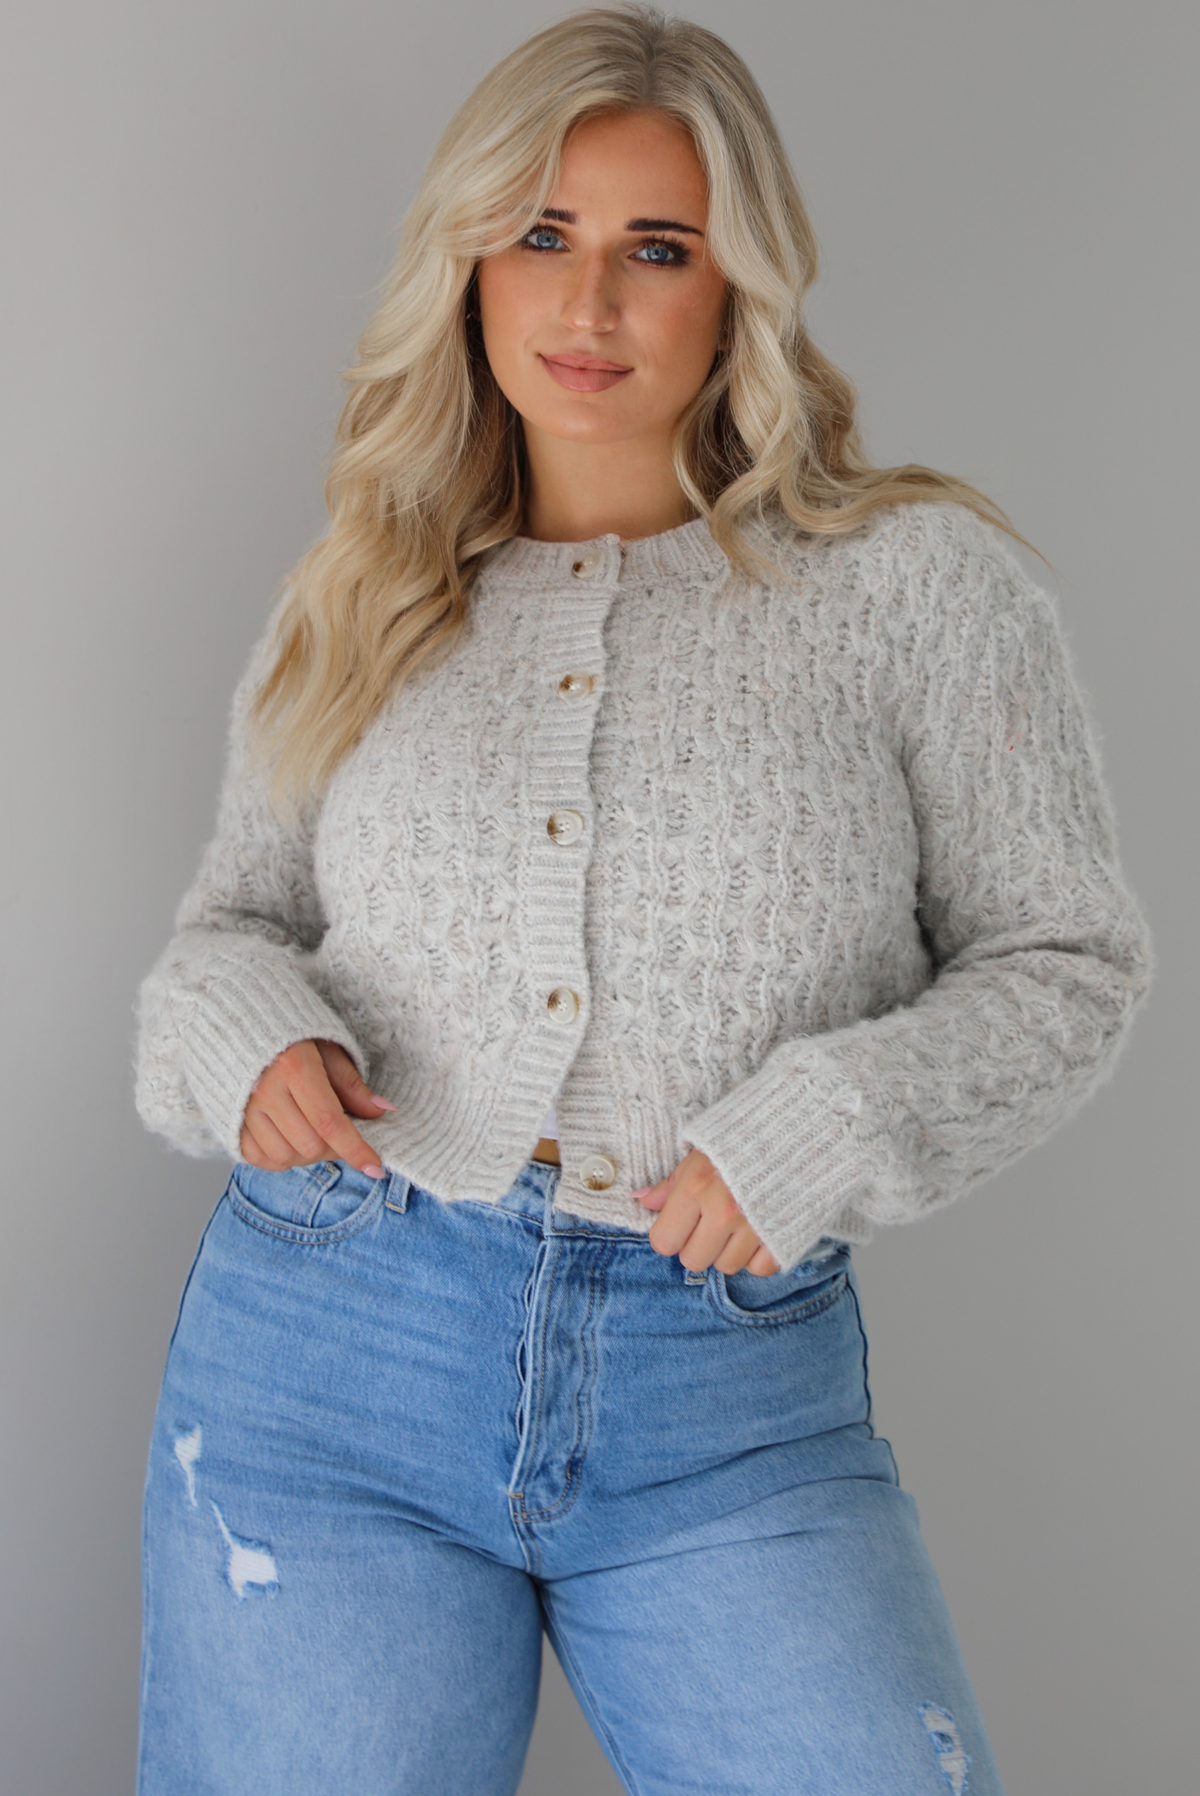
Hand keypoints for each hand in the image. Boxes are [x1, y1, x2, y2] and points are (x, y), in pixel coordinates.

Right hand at [239, 1038, 394, 1177]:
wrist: (241, 1027)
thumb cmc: (293, 1036)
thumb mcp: (329, 1050)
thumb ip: (352, 1085)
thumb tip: (383, 1111)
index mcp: (293, 1066)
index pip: (329, 1122)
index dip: (356, 1149)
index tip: (376, 1169)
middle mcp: (264, 1091)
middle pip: (310, 1146)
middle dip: (335, 1148)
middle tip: (340, 1132)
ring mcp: (243, 1109)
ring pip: (285, 1157)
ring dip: (308, 1155)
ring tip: (314, 1131)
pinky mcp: (230, 1122)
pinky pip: (259, 1159)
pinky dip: (280, 1157)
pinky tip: (290, 1138)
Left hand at [632, 1149, 779, 1275]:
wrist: (799, 1132)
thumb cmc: (742, 1141)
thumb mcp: (700, 1154)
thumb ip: (671, 1183)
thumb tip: (641, 1200)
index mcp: (697, 1188)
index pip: (663, 1241)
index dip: (669, 1233)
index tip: (681, 1221)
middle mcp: (724, 1212)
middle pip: (692, 1260)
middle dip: (697, 1244)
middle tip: (710, 1221)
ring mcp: (755, 1227)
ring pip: (726, 1266)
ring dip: (727, 1250)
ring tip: (736, 1223)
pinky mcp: (783, 1237)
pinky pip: (759, 1268)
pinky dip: (757, 1255)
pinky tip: (758, 1231)